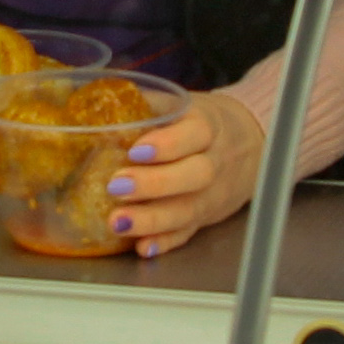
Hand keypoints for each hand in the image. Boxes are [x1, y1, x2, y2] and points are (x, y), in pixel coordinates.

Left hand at [106, 86, 271, 255]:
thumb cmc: (201, 123)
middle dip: (154, 184)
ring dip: (153, 219)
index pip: (195, 134)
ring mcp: (212, 194)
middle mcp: (215, 162)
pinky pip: (188, 233)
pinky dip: (166, 243)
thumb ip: (145, 102)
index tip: (135, 151)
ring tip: (118, 222)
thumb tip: (93, 96)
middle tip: (115, 187)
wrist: (250, 145)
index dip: (168, 144)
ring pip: (189, 209)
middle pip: (194, 176)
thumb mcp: (182, 104)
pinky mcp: (205, 218)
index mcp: (208, 126)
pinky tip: (143, 248)